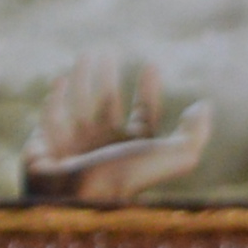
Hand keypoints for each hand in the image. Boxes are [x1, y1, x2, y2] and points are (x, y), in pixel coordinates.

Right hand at [24, 55, 214, 202]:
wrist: (71, 196)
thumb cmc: (123, 176)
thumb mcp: (172, 157)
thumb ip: (194, 134)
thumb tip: (204, 106)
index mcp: (133, 149)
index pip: (143, 114)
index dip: (148, 90)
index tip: (151, 65)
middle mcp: (104, 145)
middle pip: (107, 104)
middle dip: (108, 77)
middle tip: (107, 51)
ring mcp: (73, 144)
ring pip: (78, 104)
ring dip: (82, 78)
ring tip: (85, 54)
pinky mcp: (43, 145)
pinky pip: (49, 116)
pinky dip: (55, 98)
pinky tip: (60, 80)